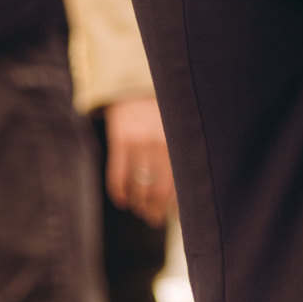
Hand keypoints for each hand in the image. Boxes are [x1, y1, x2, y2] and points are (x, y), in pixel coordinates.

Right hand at [104, 97, 174, 224]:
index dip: (174, 207)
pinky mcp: (120, 140)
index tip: (171, 216)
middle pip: (158, 191)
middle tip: (153, 219)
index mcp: (179, 143)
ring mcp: (139, 142)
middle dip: (155, 211)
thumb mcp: (178, 126)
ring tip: (140, 209)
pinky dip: (119, 193)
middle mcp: (161, 143)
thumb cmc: (162, 109)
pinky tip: (122, 200)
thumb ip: (181, 152)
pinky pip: (117, 176)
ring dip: (138, 205)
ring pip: (138, 187)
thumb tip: (185, 190)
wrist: (136, 82)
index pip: (179, 185)